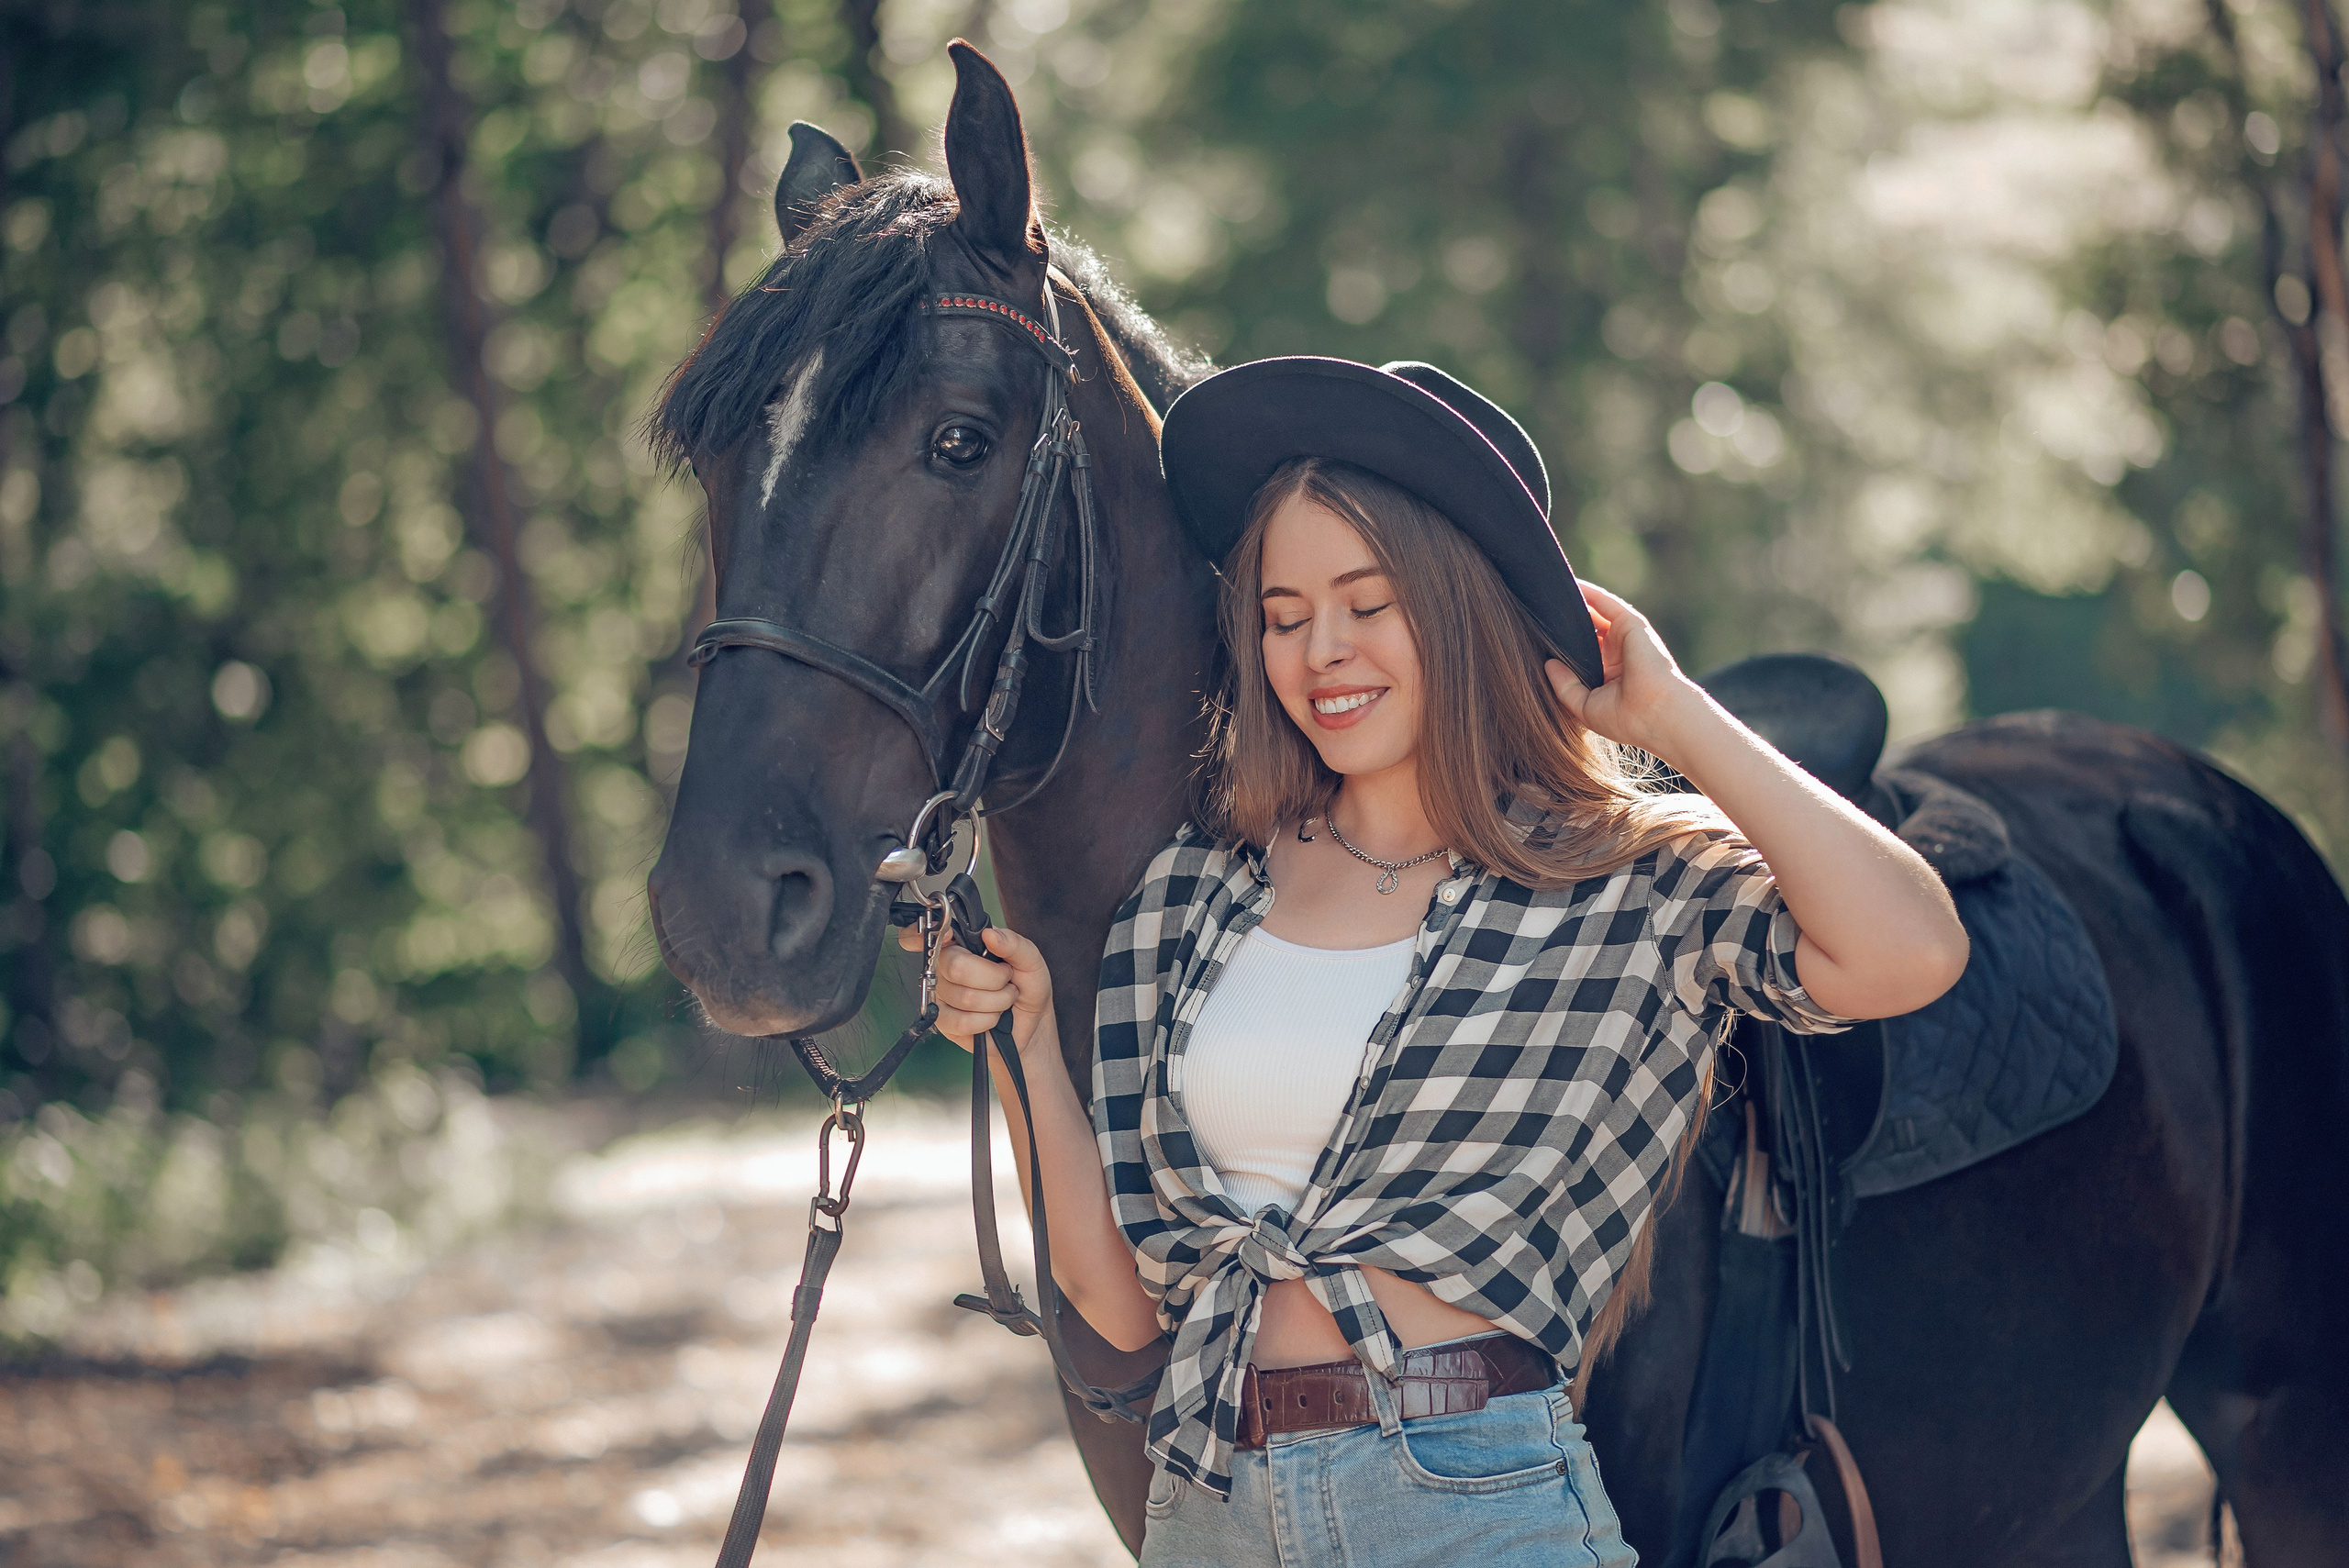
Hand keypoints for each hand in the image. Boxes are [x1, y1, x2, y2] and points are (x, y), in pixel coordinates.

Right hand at [895, 922, 1055, 1054]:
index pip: (933, 935)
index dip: (929, 935)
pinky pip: (961, 1021)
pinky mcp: (944, 1022)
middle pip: (955, 966)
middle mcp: (946, 967)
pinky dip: (987, 1020)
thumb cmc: (1027, 987)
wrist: (1031, 1023)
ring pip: (964, 997)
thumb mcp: (1030, 960)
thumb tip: (990, 934)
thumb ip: (1014, 943)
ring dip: (997, 1002)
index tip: (948, 937)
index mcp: (963, 944)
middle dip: (994, 978)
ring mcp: (942, 995)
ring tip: (1004, 1000)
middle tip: (1006, 981)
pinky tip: (992, 1017)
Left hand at [1543, 581, 1705, 761]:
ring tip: (1548, 596)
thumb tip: (1547, 663)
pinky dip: (1589, 593)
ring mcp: (1625, 639)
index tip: (1538, 638)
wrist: (1656, 714)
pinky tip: (1570, 586)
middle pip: (1587, 631)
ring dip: (1575, 605)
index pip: (1582, 654)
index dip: (1564, 646)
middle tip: (1538, 613)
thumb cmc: (1626, 719)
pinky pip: (1606, 603)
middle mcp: (1618, 654)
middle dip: (1566, 624)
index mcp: (1609, 675)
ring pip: (1596, 614)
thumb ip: (1565, 685)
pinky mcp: (1631, 625)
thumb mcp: (1585, 706)